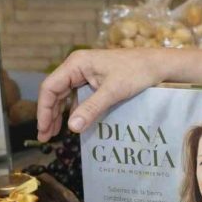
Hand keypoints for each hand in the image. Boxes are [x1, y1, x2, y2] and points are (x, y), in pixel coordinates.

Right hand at [38, 49, 158, 137]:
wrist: (157, 65)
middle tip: (45, 138)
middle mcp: (77, 66)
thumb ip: (91, 108)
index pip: (50, 87)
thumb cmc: (136, 72)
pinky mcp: (95, 79)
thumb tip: (71, 128)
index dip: (43, 110)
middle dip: (49, 114)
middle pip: (55, 92)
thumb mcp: (113, 92)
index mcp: (76, 64)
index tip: (43, 130)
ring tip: (53, 134)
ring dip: (59, 114)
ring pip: (65, 95)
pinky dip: (73, 110)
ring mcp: (86, 72)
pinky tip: (74, 124)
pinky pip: (77, 96)